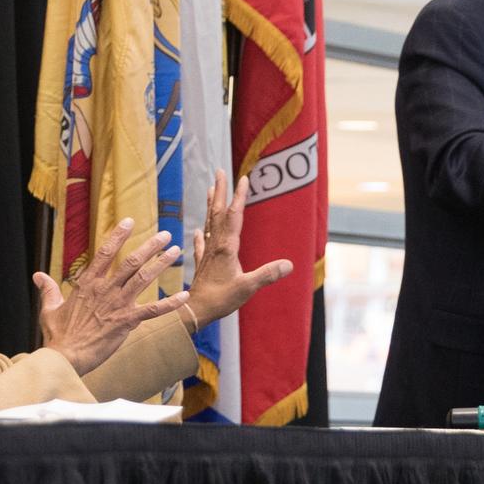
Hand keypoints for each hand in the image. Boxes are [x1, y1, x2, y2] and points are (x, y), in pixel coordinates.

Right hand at [32, 219, 181, 371]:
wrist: (65, 357)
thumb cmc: (57, 335)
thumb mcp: (49, 308)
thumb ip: (48, 289)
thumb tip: (38, 275)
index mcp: (87, 284)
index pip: (105, 253)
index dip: (118, 236)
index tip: (130, 221)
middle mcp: (105, 290)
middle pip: (131, 262)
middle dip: (150, 246)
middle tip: (165, 235)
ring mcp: (117, 305)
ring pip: (143, 279)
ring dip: (161, 264)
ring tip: (175, 252)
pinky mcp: (126, 322)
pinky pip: (152, 310)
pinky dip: (170, 302)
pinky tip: (185, 295)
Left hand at [183, 170, 293, 327]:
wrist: (194, 311)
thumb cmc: (220, 300)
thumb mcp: (247, 288)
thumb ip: (267, 275)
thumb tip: (289, 265)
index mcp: (227, 248)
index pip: (234, 216)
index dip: (239, 197)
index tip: (242, 178)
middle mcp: (216, 246)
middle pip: (218, 213)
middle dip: (219, 191)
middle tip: (219, 172)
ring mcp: (207, 254)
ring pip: (209, 224)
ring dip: (211, 205)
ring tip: (209, 190)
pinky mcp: (203, 264)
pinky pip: (202, 245)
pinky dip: (201, 234)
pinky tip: (198, 230)